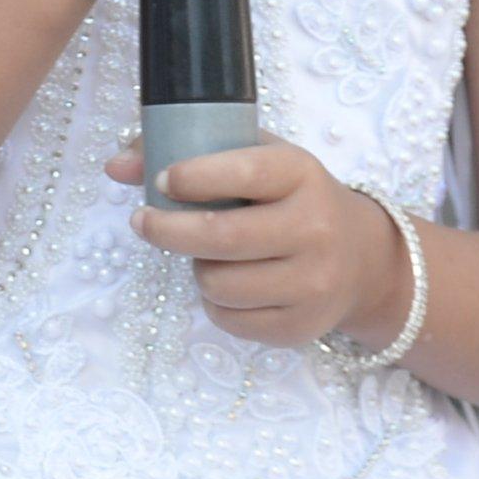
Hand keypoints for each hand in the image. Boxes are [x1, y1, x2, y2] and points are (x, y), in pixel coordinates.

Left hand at [107, 139, 406, 350]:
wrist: (362, 258)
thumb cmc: (290, 198)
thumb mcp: (254, 159)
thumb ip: (185, 151)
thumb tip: (115, 165)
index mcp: (301, 174)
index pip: (241, 172)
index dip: (191, 177)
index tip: (161, 180)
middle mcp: (315, 229)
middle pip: (218, 237)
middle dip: (165, 229)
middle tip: (143, 221)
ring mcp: (313, 284)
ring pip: (216, 283)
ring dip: (196, 267)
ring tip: (207, 254)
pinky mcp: (300, 327)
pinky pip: (228, 319)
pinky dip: (214, 302)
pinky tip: (231, 282)